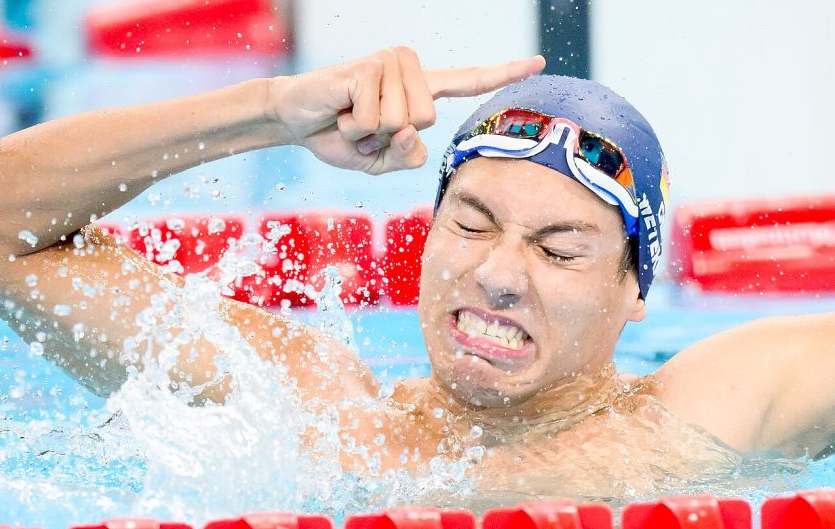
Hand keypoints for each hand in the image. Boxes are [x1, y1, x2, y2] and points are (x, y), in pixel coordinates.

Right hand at [266, 47, 545, 175]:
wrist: (295, 119)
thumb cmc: (339, 137)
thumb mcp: (380, 160)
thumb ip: (406, 157)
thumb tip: (410, 131)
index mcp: (420, 88)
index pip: (467, 80)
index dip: (502, 73)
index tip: (539, 62)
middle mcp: (410, 67)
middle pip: (425, 122)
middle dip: (388, 138)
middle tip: (361, 127)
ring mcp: (390, 62)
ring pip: (401, 121)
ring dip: (367, 134)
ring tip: (349, 118)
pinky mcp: (369, 66)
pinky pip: (373, 117)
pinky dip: (352, 127)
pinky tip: (339, 111)